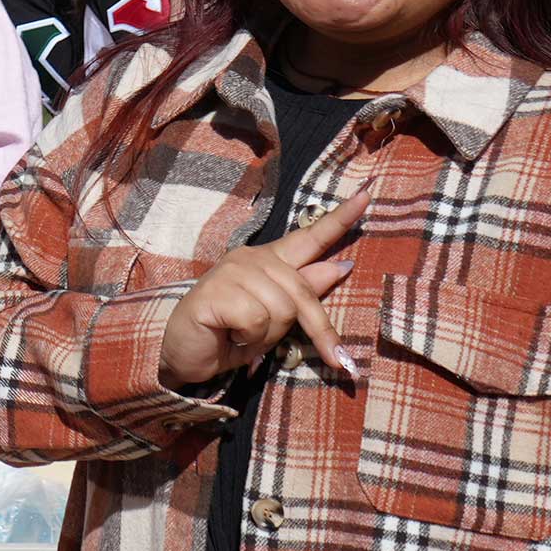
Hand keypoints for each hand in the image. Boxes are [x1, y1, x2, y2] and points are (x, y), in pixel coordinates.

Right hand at [157, 180, 374, 389]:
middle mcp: (251, 258)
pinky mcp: (217, 289)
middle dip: (315, 330)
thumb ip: (303, 292)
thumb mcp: (274, 318)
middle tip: (312, 355)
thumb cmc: (230, 335)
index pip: (309, 237)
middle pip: (303, 291)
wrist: (184, 354)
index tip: (366, 195)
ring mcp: (233, 270)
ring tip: (243, 335)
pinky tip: (229, 334)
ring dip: (267, 337)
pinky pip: (258, 320)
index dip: (339, 219)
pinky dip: (249, 339)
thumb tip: (340, 266)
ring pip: (282, 310)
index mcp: (268, 261)